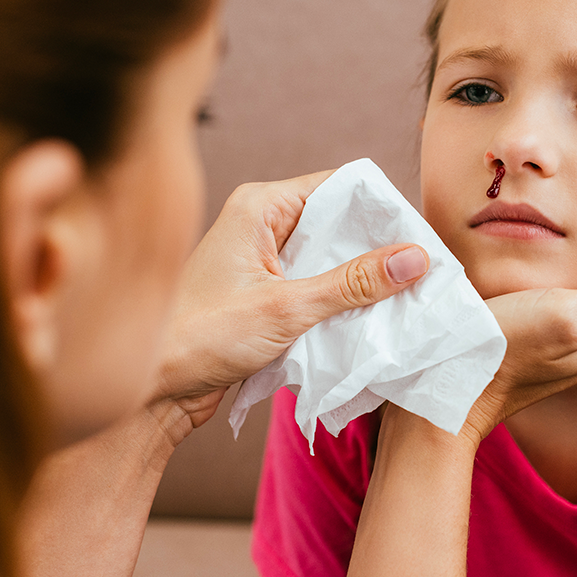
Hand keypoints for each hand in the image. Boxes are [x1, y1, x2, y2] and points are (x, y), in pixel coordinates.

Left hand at [150, 170, 428, 431]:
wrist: (152, 389)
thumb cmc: (202, 337)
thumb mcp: (287, 308)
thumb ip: (352, 283)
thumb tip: (414, 258)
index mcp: (260, 206)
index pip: (339, 187)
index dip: (381, 210)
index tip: (420, 237)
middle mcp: (263, 225)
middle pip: (339, 224)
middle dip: (379, 250)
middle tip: (423, 273)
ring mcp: (264, 261)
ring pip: (331, 259)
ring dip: (362, 281)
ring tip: (407, 298)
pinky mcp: (267, 295)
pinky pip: (317, 288)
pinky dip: (342, 302)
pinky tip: (372, 320)